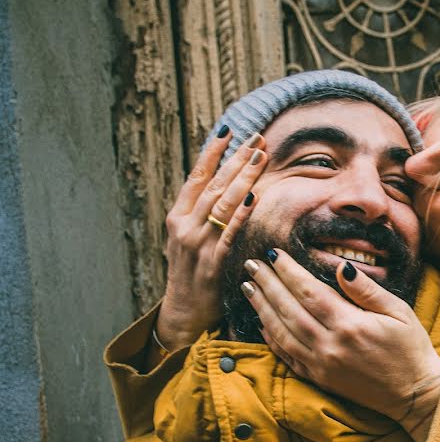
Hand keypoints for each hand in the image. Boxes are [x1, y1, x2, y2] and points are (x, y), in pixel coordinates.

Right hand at [155, 129, 268, 351]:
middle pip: (213, 185)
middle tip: (256, 138)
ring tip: (260, 156)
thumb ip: (202, 211)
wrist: (183, 310)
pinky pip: (228, 234)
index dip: (212, 152)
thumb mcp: (190, 235)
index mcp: (178, 216)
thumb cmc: (192, 270)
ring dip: (242, 178)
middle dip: (236, 159)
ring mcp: (197, 244)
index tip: (228, 130)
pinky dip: (240, 215)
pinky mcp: (212, 263)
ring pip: (222, 204)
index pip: (196, 176)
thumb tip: (224, 181)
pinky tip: (253, 197)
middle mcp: (184, 226)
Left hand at [241, 249, 439, 431]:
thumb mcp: (399, 311)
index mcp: (350, 325)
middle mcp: (330, 345)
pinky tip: (261, 323)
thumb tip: (341, 267)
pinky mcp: (319, 378)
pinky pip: (287, 356)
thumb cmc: (411, 348)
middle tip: (251, 265)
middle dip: (268, 284)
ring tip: (249, 288)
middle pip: (289, 309)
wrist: (415, 394)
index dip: (289, 272)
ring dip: (262, 309)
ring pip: (282, 332)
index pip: (310, 292)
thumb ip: (367, 290)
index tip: (274, 254)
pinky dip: (271, 339)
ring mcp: (321, 365)